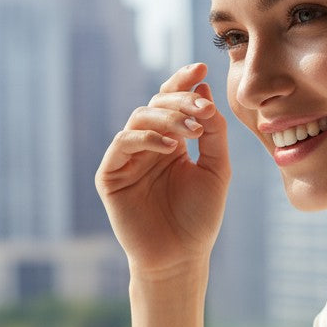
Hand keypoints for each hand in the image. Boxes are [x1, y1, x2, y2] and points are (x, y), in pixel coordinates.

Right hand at [95, 63, 229, 276]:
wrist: (180, 257)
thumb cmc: (199, 218)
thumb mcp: (215, 168)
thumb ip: (212, 131)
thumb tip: (202, 88)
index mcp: (171, 142)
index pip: (172, 102)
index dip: (183, 82)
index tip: (202, 68)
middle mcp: (147, 146)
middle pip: (156, 104)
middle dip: (180, 101)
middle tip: (203, 110)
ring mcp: (127, 159)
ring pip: (139, 118)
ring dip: (167, 118)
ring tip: (191, 132)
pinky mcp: (111, 175)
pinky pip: (122, 143)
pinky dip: (146, 138)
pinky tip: (170, 147)